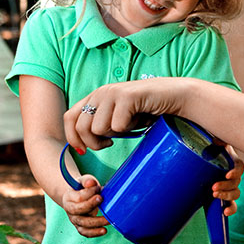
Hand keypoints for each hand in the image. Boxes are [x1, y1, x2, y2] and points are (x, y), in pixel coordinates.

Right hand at [61, 174, 109, 236]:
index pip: (78, 197)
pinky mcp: (80, 227)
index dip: (89, 193)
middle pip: (78, 211)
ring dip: (96, 223)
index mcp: (69, 198)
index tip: (98, 189)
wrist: (76, 199)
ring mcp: (74, 220)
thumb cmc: (82, 189)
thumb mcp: (83, 182)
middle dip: (90, 206)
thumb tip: (91, 183)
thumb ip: (87, 181)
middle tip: (102, 199)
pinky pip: (85, 232)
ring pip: (82, 224)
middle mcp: (70, 210)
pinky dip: (94, 233)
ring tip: (108, 221)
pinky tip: (104, 231)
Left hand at [64, 78, 187, 151]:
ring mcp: (113, 93)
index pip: (69, 118)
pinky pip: (117, 126)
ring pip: (97, 128)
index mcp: (95, 96)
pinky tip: (137, 121)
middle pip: (81, 127)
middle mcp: (101, 92)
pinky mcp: (127, 97)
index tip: (84, 151)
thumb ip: (101, 125)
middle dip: (94, 143)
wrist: (174, 96)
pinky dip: (128, 129)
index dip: (73, 137)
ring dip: (113, 135)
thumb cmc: (147, 110)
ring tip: (127, 128)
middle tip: (109, 143)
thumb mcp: (118, 118)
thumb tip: (82, 145)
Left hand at [212, 145, 243, 215]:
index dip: (235, 172)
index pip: (239, 167)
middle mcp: (233, 175)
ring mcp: (230, 187)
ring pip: (235, 193)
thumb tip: (216, 141)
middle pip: (236, 182)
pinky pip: (232, 205)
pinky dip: (231, 209)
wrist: (202, 164)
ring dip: (226, 195)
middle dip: (226, 186)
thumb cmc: (210, 150)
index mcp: (232, 162)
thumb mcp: (213, 144)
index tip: (227, 175)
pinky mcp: (224, 196)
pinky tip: (224, 212)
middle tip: (213, 187)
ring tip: (214, 195)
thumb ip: (217, 140)